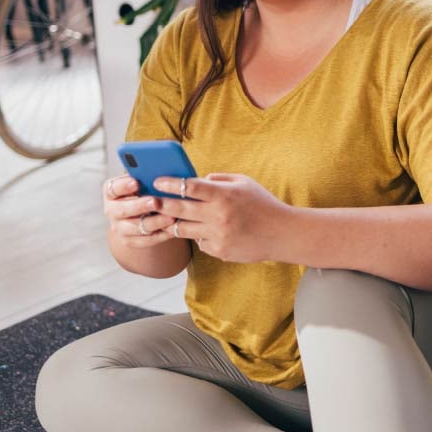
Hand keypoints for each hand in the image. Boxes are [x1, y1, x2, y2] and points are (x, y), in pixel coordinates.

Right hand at [103, 174, 176, 249]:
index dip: (123, 186)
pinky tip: (173, 228)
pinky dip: (160, 234)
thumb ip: (146, 176)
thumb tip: (160, 168)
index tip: (136, 182)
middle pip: (123, 210)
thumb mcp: (141, 181)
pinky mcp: (129, 241)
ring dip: (155, 222)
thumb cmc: (143, 191)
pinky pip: (146, 240)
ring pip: (136, 227)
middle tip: (155, 201)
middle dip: (140, 206)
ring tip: (171, 217)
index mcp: (111, 192)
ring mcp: (119, 227)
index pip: (113, 188)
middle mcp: (112, 210)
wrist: (139, 214)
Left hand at [139, 173, 292, 262]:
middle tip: (149, 201)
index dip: (170, 183)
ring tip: (165, 217)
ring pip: (184, 229)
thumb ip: (218, 180)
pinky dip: (198, 235)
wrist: (282, 233)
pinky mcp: (219, 251)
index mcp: (224, 195)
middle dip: (161, 204)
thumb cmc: (262, 203)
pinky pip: (199, 242)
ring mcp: (218, 235)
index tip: (157, 181)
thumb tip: (196, 181)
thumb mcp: (243, 182)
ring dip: (174, 222)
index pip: (189, 187)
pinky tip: (203, 230)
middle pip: (179, 209)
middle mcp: (218, 216)